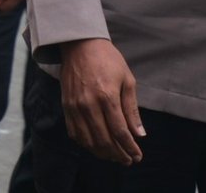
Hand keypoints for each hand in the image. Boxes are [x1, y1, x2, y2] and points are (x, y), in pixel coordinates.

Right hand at [59, 38, 144, 164]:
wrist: (79, 44)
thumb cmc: (107, 59)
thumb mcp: (127, 80)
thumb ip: (132, 109)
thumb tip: (139, 134)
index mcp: (107, 97)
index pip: (120, 132)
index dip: (130, 148)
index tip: (137, 156)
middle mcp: (89, 105)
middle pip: (104, 140)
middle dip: (118, 155)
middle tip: (128, 161)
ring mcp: (75, 106)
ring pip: (88, 140)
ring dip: (102, 153)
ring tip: (114, 157)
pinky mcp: (66, 106)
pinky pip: (74, 133)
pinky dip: (86, 144)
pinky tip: (96, 146)